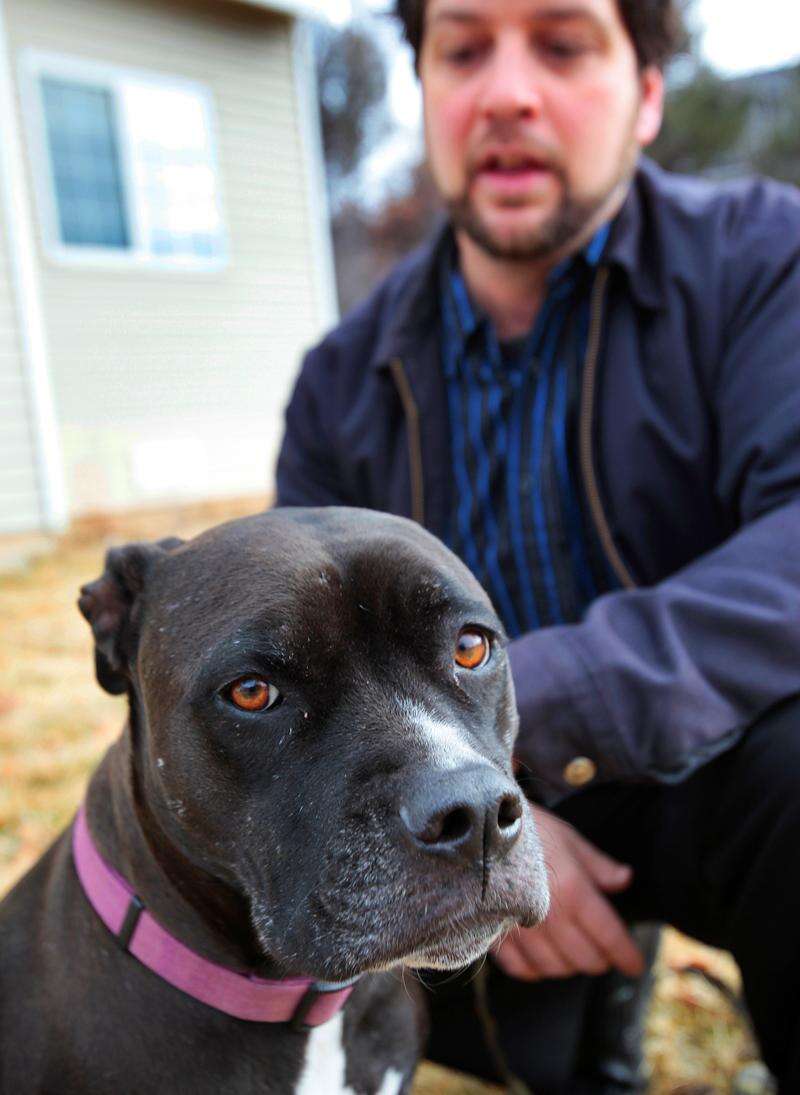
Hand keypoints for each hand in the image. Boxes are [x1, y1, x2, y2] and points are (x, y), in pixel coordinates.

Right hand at [494, 805, 643, 981]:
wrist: (475, 827)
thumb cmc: (527, 829)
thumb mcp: (569, 840)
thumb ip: (599, 866)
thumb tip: (626, 881)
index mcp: (574, 891)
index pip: (609, 937)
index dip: (626, 955)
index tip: (635, 965)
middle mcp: (550, 916)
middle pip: (585, 959)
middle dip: (599, 959)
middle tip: (602, 952)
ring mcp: (521, 929)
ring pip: (556, 968)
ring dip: (569, 965)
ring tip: (572, 952)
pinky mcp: (495, 935)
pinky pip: (522, 969)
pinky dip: (536, 969)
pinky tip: (541, 957)